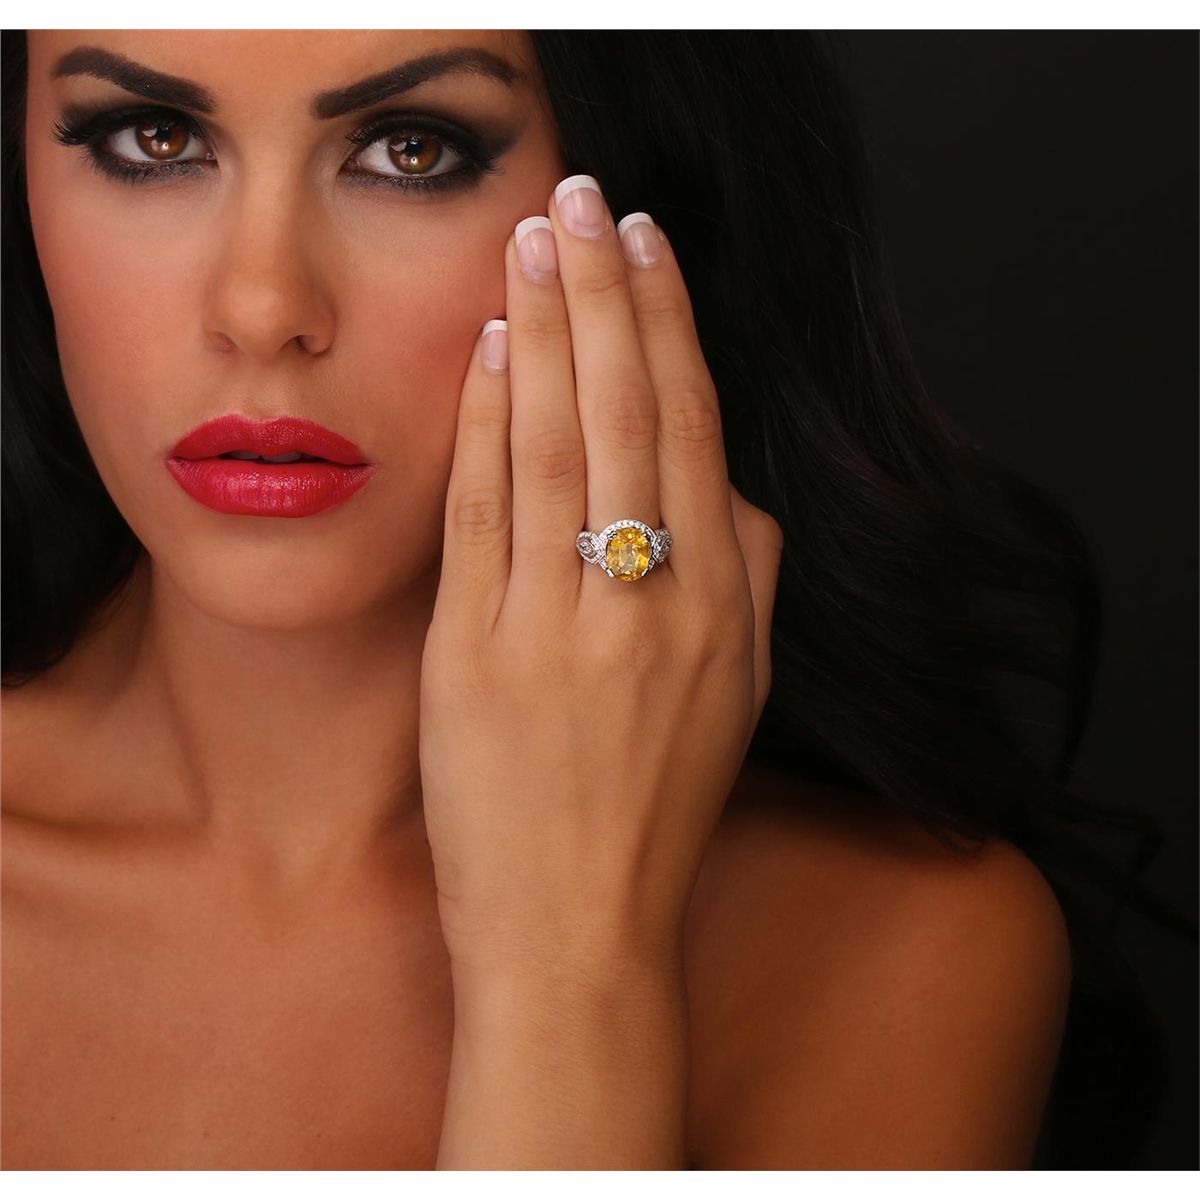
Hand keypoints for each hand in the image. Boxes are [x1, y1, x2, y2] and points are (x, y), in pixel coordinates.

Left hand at [418, 175, 783, 984]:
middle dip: (608, 292)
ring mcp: (561, 625)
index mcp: (723, 606)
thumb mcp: (742, 697)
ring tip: (539, 240)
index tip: (650, 249)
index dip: (672, 327)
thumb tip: (734, 491)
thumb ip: (753, 583)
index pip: (698, 430)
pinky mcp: (480, 653)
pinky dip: (489, 424)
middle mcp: (651, 601)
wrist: (577, 930)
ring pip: (561, 443)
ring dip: (550, 330)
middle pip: (632, 414)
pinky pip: (488, 514)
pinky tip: (493, 351)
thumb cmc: (657, 811)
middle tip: (589, 199)